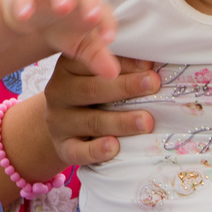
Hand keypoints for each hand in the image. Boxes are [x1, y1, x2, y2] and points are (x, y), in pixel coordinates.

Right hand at [2, 0, 118, 80]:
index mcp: (90, 7)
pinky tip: (24, 16)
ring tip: (62, 8)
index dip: (108, 24)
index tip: (108, 40)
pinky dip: (25, 3)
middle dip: (90, 1)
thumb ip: (96, 57)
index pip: (105, 11)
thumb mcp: (80, 46)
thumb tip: (112, 75)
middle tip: (92, 18)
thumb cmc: (62, 27)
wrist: (30, 13)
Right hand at [44, 56, 160, 165]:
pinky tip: (114, 147)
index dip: (122, 62)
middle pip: (92, 89)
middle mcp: (59, 90)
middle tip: (153, 84)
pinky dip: (96, 150)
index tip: (148, 63)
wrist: (63, 123)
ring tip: (146, 122)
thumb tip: (152, 61)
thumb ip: (119, 64)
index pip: (93, 60)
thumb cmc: (93, 90)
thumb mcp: (98, 72)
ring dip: (121, 122)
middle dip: (126, 87)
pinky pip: (77, 151)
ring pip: (91, 121)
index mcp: (69, 65)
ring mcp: (58, 120)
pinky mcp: (62, 146)